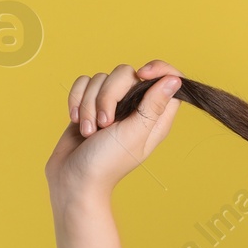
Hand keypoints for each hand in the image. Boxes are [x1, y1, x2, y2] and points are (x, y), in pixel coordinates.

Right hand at [44, 61, 184, 204]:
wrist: (72, 178)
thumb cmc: (106, 162)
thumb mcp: (134, 134)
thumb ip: (153, 106)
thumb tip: (174, 80)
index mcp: (155, 116)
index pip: (167, 79)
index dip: (158, 69)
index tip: (142, 73)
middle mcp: (135, 107)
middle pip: (126, 74)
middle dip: (108, 95)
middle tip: (105, 124)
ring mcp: (111, 105)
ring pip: (100, 78)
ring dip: (89, 104)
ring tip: (89, 130)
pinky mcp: (89, 104)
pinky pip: (83, 83)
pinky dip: (76, 100)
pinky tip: (76, 121)